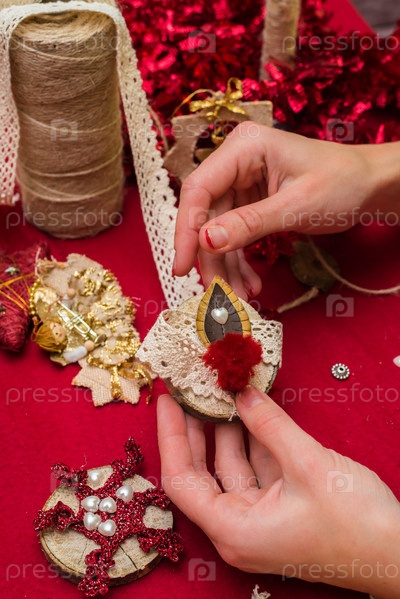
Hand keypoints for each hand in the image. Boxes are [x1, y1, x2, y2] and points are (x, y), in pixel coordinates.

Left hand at [157, 388, 399, 596]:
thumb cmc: (357, 525)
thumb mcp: (308, 464)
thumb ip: (270, 424)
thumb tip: (241, 393)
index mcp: (234, 529)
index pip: (181, 479)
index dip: (171, 436)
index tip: (167, 400)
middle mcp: (240, 527)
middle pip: (202, 471)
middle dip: (196, 428)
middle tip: (190, 390)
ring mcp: (260, 517)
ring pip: (231, 466)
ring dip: (228, 429)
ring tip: (222, 391)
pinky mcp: (280, 507)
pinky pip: (256, 467)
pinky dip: (254, 439)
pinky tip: (252, 411)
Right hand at [174, 123, 399, 297]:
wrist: (369, 186)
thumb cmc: (342, 183)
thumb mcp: (295, 206)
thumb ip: (249, 223)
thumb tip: (206, 241)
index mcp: (243, 147)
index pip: (198, 189)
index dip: (186, 230)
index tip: (183, 267)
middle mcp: (236, 162)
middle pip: (206, 215)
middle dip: (212, 257)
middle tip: (217, 293)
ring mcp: (242, 182)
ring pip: (218, 230)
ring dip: (226, 266)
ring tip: (239, 297)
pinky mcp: (250, 201)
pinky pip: (235, 234)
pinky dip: (240, 261)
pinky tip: (251, 283)